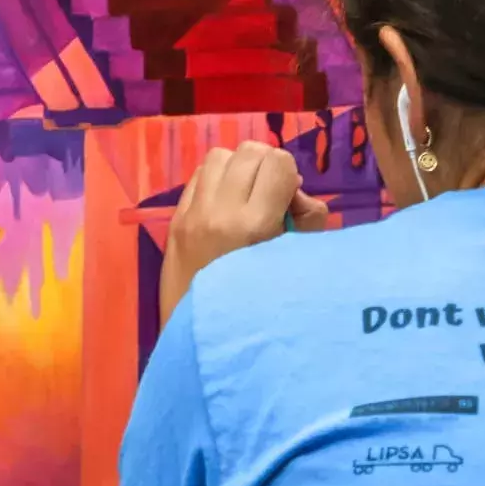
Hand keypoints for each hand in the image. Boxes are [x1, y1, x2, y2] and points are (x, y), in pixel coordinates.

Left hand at [158, 143, 329, 325]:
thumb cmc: (259, 302)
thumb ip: (308, 218)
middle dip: (266, 166)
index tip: (288, 201)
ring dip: (238, 169)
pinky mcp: (176, 219)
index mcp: (255, 224)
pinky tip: (223, 205)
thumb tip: (296, 191)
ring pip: (220, 156)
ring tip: (244, 196)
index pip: (279, 163)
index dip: (289, 176)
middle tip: (269, 196)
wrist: (203, 333)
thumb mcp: (297, 260)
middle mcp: (221, 211)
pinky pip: (198, 175)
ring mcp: (193, 213)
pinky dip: (215, 180)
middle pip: (250, 152)